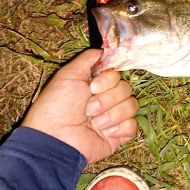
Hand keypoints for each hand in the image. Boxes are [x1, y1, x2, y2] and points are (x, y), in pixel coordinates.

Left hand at [22, 49, 138, 163]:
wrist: (56, 140)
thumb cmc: (57, 107)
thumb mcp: (67, 76)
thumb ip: (86, 59)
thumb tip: (102, 49)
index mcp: (96, 85)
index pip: (117, 74)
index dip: (108, 80)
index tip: (92, 87)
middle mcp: (107, 99)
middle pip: (126, 88)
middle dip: (107, 99)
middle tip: (89, 109)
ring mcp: (115, 117)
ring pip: (131, 105)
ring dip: (111, 114)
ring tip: (94, 123)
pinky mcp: (120, 134)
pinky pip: (133, 124)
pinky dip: (120, 127)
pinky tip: (105, 132)